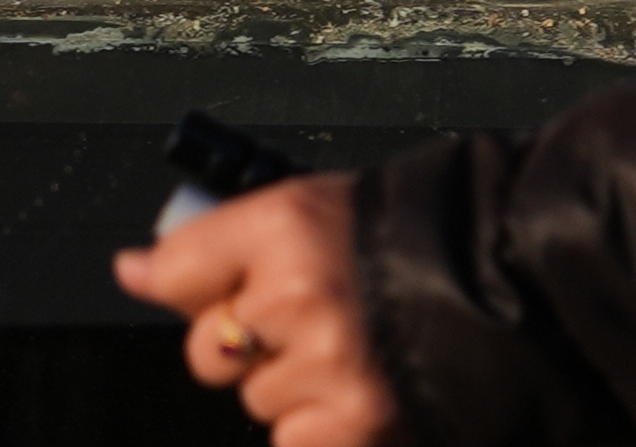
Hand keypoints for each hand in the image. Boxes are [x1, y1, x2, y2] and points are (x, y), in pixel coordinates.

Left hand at [114, 174, 400, 446]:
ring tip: (352, 352)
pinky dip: (320, 429)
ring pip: (256, 403)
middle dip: (246, 346)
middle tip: (309, 321)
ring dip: (292, 389)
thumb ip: (215, 244)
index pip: (178, 266)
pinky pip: (293, 442)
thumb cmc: (399, 238)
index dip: (194, 283)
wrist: (506, 278)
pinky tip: (358, 394)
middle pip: (208, 352)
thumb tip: (129, 271)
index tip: (211, 290)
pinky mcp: (353, 430)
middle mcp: (298, 296)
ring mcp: (327, 370)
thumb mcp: (308, 211)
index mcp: (284, 225)